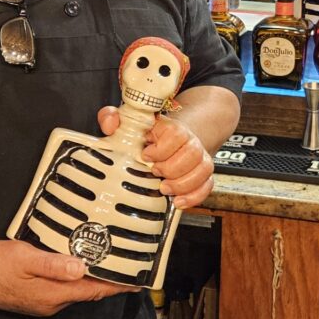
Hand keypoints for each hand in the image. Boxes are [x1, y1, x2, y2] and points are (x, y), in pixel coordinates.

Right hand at [0, 240, 135, 316]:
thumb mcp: (25, 258)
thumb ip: (54, 264)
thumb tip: (81, 267)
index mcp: (53, 294)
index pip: (94, 291)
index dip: (116, 286)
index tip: (136, 282)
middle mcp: (52, 302)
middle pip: (89, 292)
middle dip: (109, 281)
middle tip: (126, 267)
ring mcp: (43, 302)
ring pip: (77, 290)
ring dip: (93, 279)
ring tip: (108, 264)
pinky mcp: (36, 298)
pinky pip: (64, 289)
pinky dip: (77, 279)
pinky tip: (79, 267)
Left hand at [98, 107, 214, 209]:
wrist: (172, 138)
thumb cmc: (147, 134)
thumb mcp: (127, 123)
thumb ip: (112, 117)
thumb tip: (110, 123)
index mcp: (171, 127)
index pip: (177, 133)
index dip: (162, 148)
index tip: (146, 155)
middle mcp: (189, 141)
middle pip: (192, 153)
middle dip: (171, 168)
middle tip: (155, 172)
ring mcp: (199, 158)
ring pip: (204, 169)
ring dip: (182, 183)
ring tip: (165, 188)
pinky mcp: (203, 174)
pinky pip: (208, 185)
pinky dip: (194, 196)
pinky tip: (178, 201)